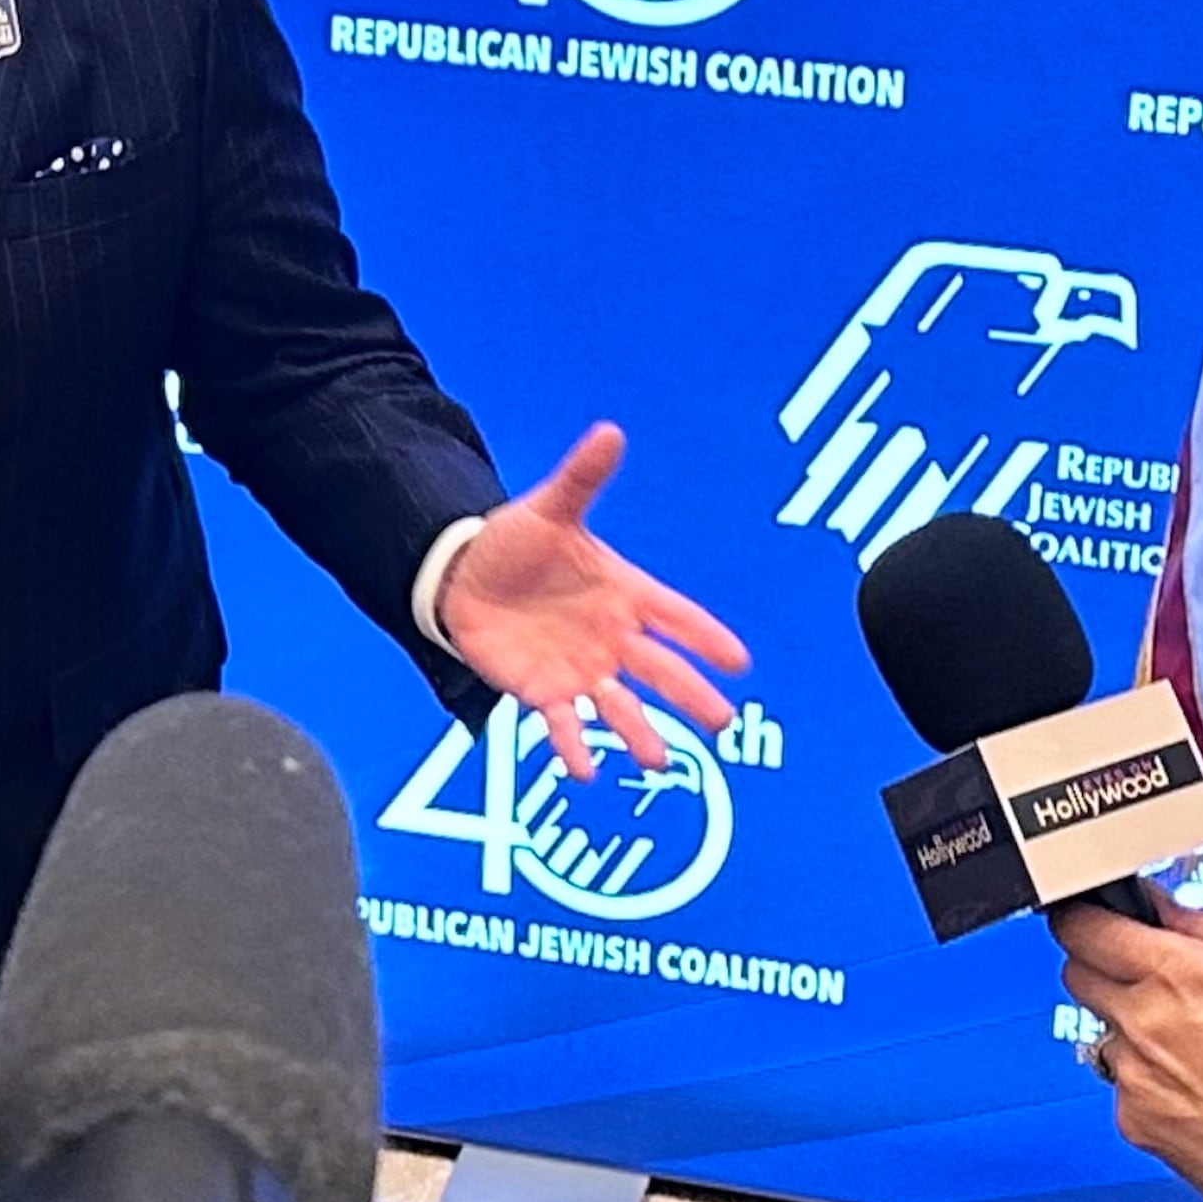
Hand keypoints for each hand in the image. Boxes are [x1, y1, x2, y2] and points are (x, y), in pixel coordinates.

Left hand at [437, 424, 749, 779]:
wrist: (462, 577)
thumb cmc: (517, 543)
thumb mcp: (549, 510)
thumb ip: (581, 479)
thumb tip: (610, 432)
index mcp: (623, 592)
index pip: (674, 615)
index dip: (705, 636)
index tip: (740, 660)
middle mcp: (610, 637)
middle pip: (659, 669)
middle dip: (690, 695)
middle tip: (723, 722)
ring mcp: (580, 668)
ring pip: (619, 707)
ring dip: (639, 733)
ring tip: (658, 760)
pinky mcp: (543, 692)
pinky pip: (564, 724)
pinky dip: (573, 746)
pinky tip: (583, 769)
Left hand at [1053, 887, 1202, 1201]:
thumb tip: (1169, 909)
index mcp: (1180, 973)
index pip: (1083, 926)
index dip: (1087, 918)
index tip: (1094, 918)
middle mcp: (1145, 1018)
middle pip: (1077, 971)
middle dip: (1102, 966)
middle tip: (1144, 978)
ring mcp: (1132, 1072)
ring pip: (1104, 1029)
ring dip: (1133, 1030)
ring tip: (1195, 1050)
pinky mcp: (1131, 1118)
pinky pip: (1121, 1082)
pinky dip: (1147, 1081)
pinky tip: (1196, 1090)